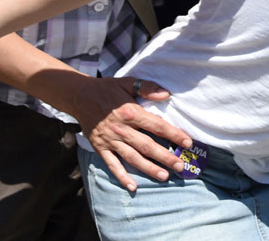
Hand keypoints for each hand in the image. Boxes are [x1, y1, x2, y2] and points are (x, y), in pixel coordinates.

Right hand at [63, 75, 192, 189]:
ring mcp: (111, 141)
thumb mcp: (127, 82)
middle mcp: (122, 129)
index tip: (188, 143)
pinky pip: (112, 164)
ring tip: (164, 176)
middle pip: (147, 146)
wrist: (80, 96)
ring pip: (133, 158)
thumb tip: (166, 94)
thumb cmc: (107, 89)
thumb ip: (146, 88)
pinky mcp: (100, 148)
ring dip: (149, 169)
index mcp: (131, 112)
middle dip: (165, 157)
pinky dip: (121, 176)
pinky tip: (132, 186)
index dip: (174, 135)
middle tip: (180, 166)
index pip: (157, 126)